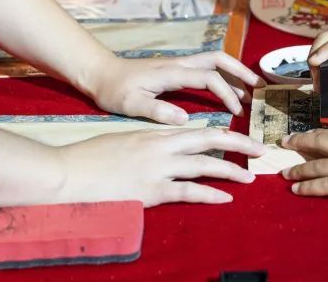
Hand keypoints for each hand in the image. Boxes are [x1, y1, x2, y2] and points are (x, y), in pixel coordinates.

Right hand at [58, 127, 265, 204]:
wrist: (67, 174)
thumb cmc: (90, 158)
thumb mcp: (124, 140)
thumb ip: (149, 141)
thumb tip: (167, 143)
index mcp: (155, 134)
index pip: (198, 129)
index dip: (224, 132)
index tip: (241, 136)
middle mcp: (162, 147)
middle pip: (210, 140)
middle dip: (239, 144)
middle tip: (261, 149)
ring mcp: (158, 169)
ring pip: (205, 165)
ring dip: (231, 170)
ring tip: (250, 177)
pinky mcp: (152, 192)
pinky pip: (188, 192)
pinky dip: (210, 194)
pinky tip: (226, 198)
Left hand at [87, 52, 261, 124]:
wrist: (102, 73)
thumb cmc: (115, 90)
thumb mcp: (131, 104)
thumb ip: (157, 110)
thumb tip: (184, 119)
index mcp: (172, 73)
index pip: (208, 78)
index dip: (227, 93)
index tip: (238, 111)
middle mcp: (180, 64)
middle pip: (219, 59)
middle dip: (241, 71)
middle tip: (259, 88)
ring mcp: (179, 64)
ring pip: (214, 60)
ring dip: (235, 72)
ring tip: (252, 89)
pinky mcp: (177, 69)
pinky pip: (206, 67)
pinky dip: (222, 75)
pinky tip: (229, 90)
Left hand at [281, 129, 327, 208]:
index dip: (317, 133)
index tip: (305, 134)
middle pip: (320, 143)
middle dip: (300, 142)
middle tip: (284, 142)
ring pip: (318, 166)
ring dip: (299, 169)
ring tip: (285, 173)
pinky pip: (324, 185)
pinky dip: (308, 187)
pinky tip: (296, 189)